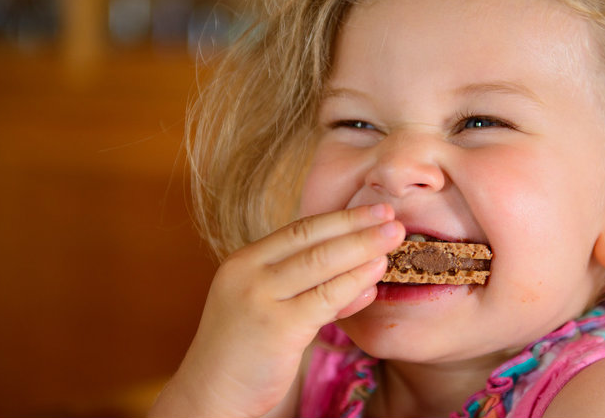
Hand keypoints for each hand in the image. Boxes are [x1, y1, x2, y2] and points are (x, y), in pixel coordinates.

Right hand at [149, 204, 404, 416]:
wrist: (210, 394)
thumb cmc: (245, 352)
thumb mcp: (271, 307)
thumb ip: (308, 287)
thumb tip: (363, 270)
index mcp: (244, 262)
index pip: (299, 230)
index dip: (340, 217)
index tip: (373, 209)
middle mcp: (248, 273)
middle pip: (311, 239)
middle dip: (356, 224)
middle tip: (391, 215)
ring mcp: (259, 298)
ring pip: (320, 263)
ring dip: (361, 248)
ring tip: (394, 237)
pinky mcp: (276, 328)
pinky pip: (325, 299)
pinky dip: (353, 284)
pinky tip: (375, 276)